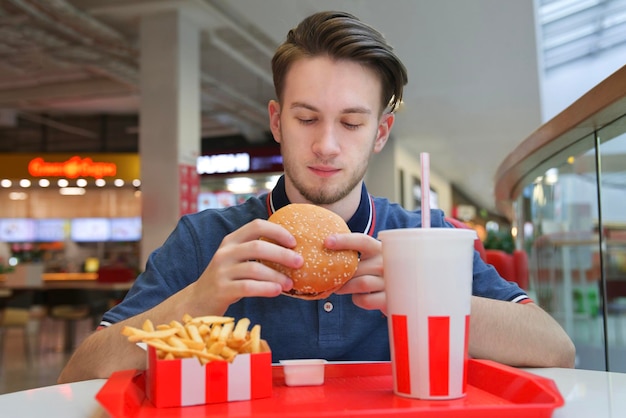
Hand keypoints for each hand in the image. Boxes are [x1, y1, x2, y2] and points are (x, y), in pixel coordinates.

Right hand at [187, 219, 302, 313]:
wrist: (198, 301)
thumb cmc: (226, 279)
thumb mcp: (236, 259)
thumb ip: (255, 251)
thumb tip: (292, 250)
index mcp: (231, 240)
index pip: (256, 225)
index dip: (277, 231)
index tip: (294, 242)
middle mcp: (225, 252)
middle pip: (258, 246)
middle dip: (282, 254)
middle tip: (300, 262)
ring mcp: (221, 271)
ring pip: (254, 268)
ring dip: (277, 276)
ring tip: (291, 283)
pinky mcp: (221, 289)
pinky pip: (247, 287)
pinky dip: (265, 288)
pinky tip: (277, 291)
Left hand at [326, 232, 385, 312]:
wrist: (399, 291)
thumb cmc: (375, 272)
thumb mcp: (370, 257)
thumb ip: (354, 253)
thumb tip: (324, 247)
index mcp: (380, 248)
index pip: (362, 240)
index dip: (344, 240)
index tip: (327, 241)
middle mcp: (387, 263)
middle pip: (357, 267)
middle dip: (340, 275)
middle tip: (329, 278)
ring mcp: (390, 281)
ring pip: (361, 283)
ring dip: (345, 287)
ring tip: (338, 288)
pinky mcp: (389, 299)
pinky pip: (365, 300)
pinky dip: (357, 299)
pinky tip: (357, 296)